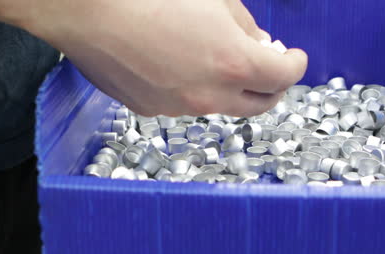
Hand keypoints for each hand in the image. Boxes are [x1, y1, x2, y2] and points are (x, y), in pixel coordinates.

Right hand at [0, 0, 307, 116]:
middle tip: (271, 71)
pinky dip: (195, 90)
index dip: (295, 65)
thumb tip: (259, 43)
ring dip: (231, 89)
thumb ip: (244, 26)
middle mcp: (211, 96)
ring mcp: (180, 108)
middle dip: (272, 89)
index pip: (283, 76)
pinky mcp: (151, 110)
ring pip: (220, 106)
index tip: (294, 57)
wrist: (89, 11)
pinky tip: (179, 67)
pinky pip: (184, 104)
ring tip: (219, 63)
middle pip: (259, 105)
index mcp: (234, 63)